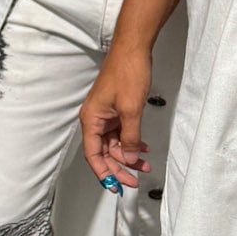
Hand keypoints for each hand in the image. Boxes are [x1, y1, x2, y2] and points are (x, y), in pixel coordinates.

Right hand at [79, 40, 151, 189]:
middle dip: (119, 167)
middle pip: (104, 152)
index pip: (93, 154)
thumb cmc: (127, 72)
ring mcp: (106, 114)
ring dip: (129, 155)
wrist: (133, 49)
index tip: (115, 186)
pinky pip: (122, 132)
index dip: (103, 173)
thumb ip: (130, 137)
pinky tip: (144, 147)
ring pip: (115, 144)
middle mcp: (95, 119)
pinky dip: (132, 141)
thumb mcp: (131, 110)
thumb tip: (128, 157)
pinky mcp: (115, 109)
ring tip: (145, 165)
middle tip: (134, 181)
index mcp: (91, 119)